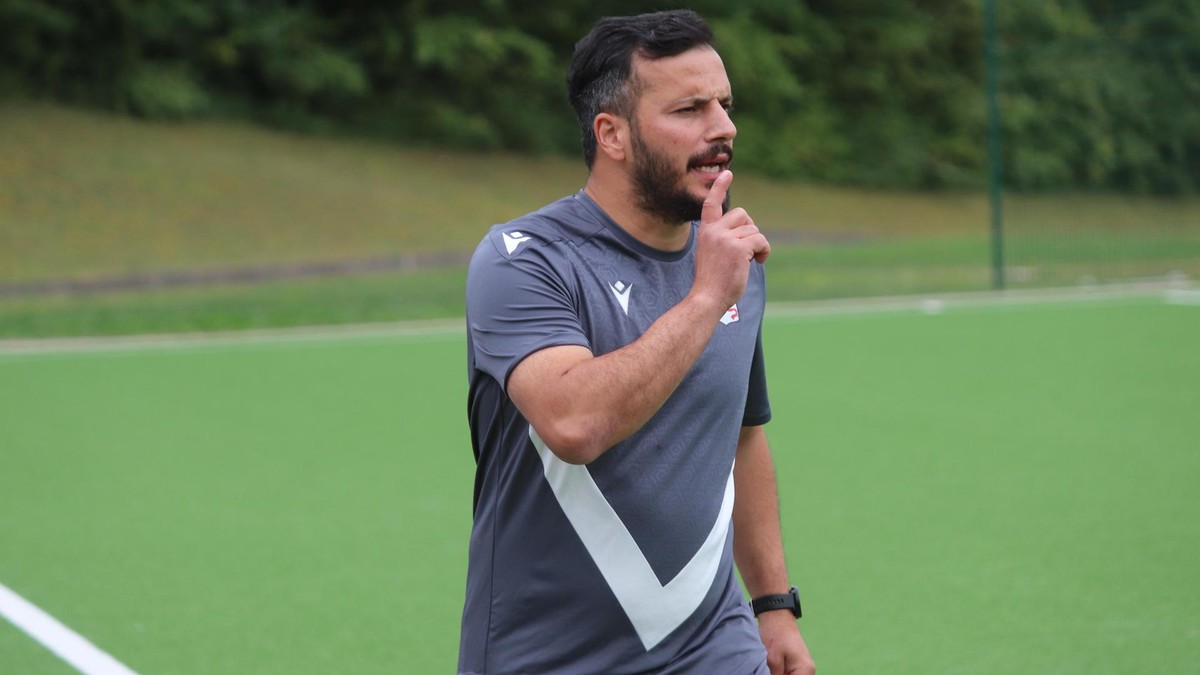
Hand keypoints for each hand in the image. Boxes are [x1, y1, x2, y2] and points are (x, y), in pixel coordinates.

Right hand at [692, 170, 770, 313]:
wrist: (707, 298)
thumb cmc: (712, 281)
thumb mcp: (712, 253)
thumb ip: (723, 238)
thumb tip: (748, 232)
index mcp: (706, 231)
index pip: (711, 204)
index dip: (720, 188)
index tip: (727, 173)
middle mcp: (714, 231)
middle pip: (742, 214)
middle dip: (750, 229)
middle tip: (750, 248)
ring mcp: (725, 238)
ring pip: (754, 230)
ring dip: (758, 244)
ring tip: (753, 260)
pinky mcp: (738, 248)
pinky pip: (760, 240)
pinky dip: (764, 251)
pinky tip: (758, 262)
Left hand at [758, 611, 814, 674]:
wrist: (776, 617)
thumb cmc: (775, 634)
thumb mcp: (772, 658)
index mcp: (805, 670)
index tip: (768, 673)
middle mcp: (808, 671)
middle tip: (767, 669)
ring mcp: (803, 668)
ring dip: (778, 674)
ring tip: (770, 667)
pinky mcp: (797, 665)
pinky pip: (789, 674)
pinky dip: (779, 672)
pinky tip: (772, 667)